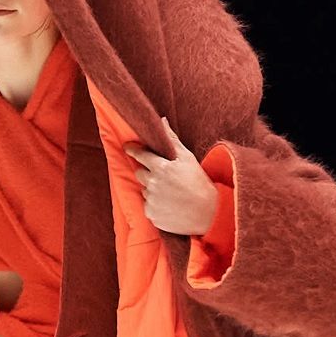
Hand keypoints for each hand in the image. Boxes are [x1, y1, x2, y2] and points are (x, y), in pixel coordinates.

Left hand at [123, 116, 217, 235]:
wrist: (208, 212)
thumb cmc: (199, 182)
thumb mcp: (187, 158)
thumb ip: (172, 140)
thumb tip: (162, 121)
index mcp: (161, 167)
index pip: (141, 155)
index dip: (133, 150)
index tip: (127, 147)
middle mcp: (153, 184)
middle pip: (139, 174)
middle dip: (146, 173)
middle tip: (161, 177)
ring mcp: (151, 200)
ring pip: (145, 191)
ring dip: (153, 190)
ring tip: (170, 193)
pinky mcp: (152, 215)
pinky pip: (148, 207)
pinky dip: (156, 205)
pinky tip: (169, 205)